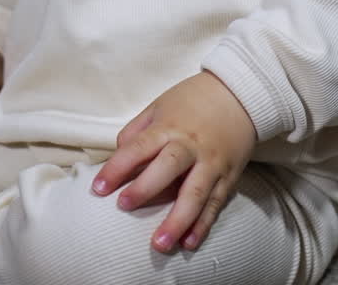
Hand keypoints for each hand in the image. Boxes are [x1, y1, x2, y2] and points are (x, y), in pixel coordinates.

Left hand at [91, 70, 256, 253]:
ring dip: (177, 220)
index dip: (117, 167)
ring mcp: (211, 163)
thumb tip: (119, 154)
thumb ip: (137, 130)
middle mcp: (190, 146)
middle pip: (168, 168)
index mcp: (169, 127)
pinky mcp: (228, 177)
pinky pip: (215, 204)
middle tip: (124, 207)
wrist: (239, 95)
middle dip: (146, 188)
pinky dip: (203, 225)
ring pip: (195, 193)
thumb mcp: (160, 106)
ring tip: (159, 244)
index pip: (139, 147)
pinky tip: (189, 243)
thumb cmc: (192, 100)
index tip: (98, 188)